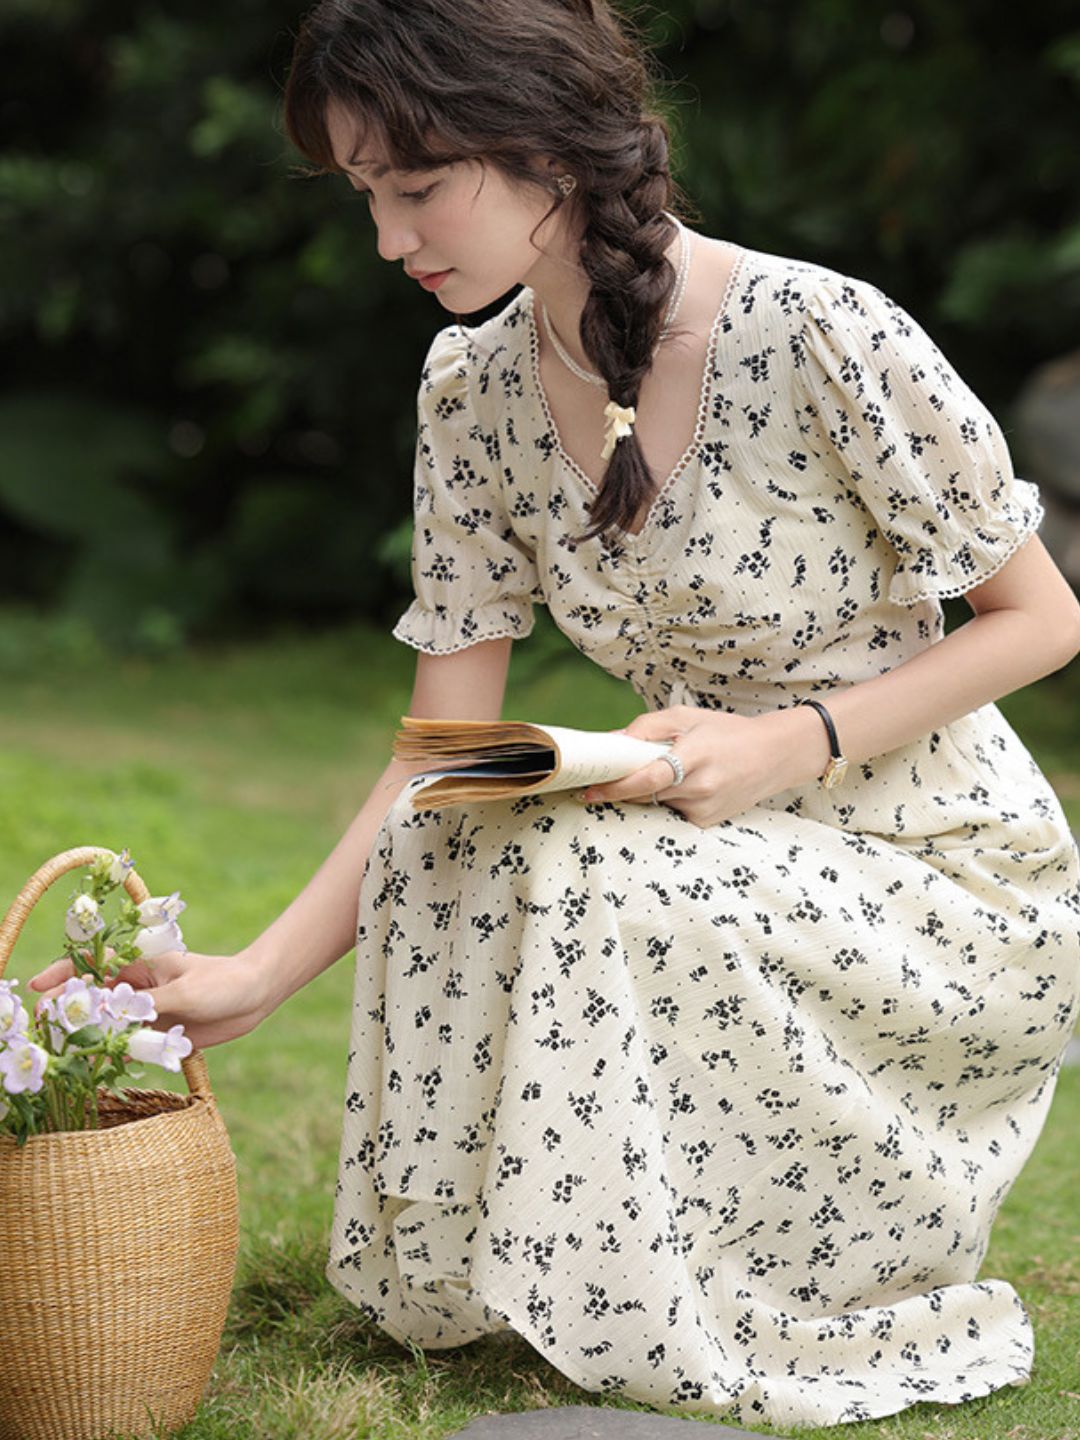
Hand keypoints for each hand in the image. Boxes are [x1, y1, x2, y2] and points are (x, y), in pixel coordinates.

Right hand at [28, 948, 271, 1050]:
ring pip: (108, 1025)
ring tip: (68, 1051)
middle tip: (48, 1027)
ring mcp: (147, 1012)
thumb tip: (112, 1015)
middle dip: (69, 1012)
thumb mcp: (185, 991)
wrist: (255, 996)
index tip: (40, 988)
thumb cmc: (222, 982)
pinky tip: (100, 1065)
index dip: (63, 975)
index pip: (93, 965)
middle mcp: (138, 989)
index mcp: (141, 966)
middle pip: (93, 999)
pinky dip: (114, 1054)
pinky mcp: (159, 1034)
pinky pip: (129, 1046)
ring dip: (89, 1037)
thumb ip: (149, 1005)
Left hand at [582, 705, 823, 826]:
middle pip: (644, 794)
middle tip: (603, 777)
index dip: (616, 786)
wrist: (774, 756)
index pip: (648, 778)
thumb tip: (609, 742)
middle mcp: (701, 787)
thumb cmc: (727, 732)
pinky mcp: (707, 822)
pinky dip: (666, 800)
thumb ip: (645, 728)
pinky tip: (684, 785)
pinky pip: (671, 812)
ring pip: (655, 804)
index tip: (590, 789)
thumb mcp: (686, 717)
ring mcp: (705, 808)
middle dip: (621, 787)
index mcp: (696, 755)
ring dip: (645, 791)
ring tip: (666, 770)